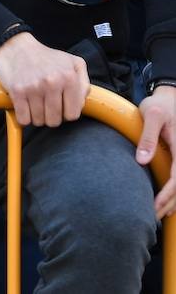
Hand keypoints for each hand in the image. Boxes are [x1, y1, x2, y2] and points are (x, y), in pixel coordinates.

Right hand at [0, 32, 88, 126]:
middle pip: (54, 121)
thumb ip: (84, 84)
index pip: (72, 115)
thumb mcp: (73, 63)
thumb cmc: (47, 58)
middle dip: (50, 117)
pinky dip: (23, 117)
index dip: (65, 113)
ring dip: (36, 117)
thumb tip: (80, 104)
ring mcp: (34, 87)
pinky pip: (23, 119)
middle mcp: (52, 83)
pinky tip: (24, 107)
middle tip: (45, 106)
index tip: (60, 106)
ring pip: (38, 121)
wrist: (17, 47)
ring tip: (35, 105)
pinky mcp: (17, 91)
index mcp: (69, 78)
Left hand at [137, 85, 175, 216]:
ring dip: (174, 201)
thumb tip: (142, 161)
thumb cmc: (159, 105)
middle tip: (153, 216)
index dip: (168, 194)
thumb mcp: (151, 116)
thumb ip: (147, 137)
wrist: (169, 97)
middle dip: (170, 203)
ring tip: (158, 214)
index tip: (156, 206)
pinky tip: (166, 203)